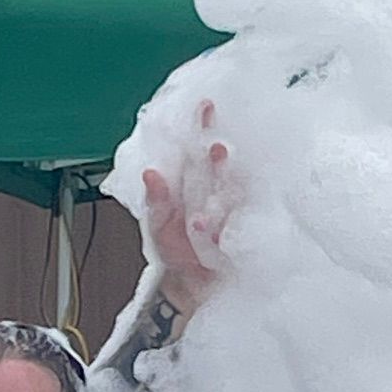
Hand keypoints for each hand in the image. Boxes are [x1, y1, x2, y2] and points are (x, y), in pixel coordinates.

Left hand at [141, 100, 241, 312]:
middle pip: (220, 166)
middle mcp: (216, 192)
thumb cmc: (175, 251)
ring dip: (225, 180)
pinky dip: (221, 225)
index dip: (203, 127)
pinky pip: (237, 224)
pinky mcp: (241, 233)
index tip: (206, 105)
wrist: (190, 286)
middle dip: (218, 153)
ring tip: (219, 168)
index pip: (198, 150)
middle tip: (215, 145)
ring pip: (231, 191)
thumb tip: (150, 173)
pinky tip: (208, 222)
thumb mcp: (157, 226)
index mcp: (194, 183)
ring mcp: (231, 212)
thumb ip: (156, 200)